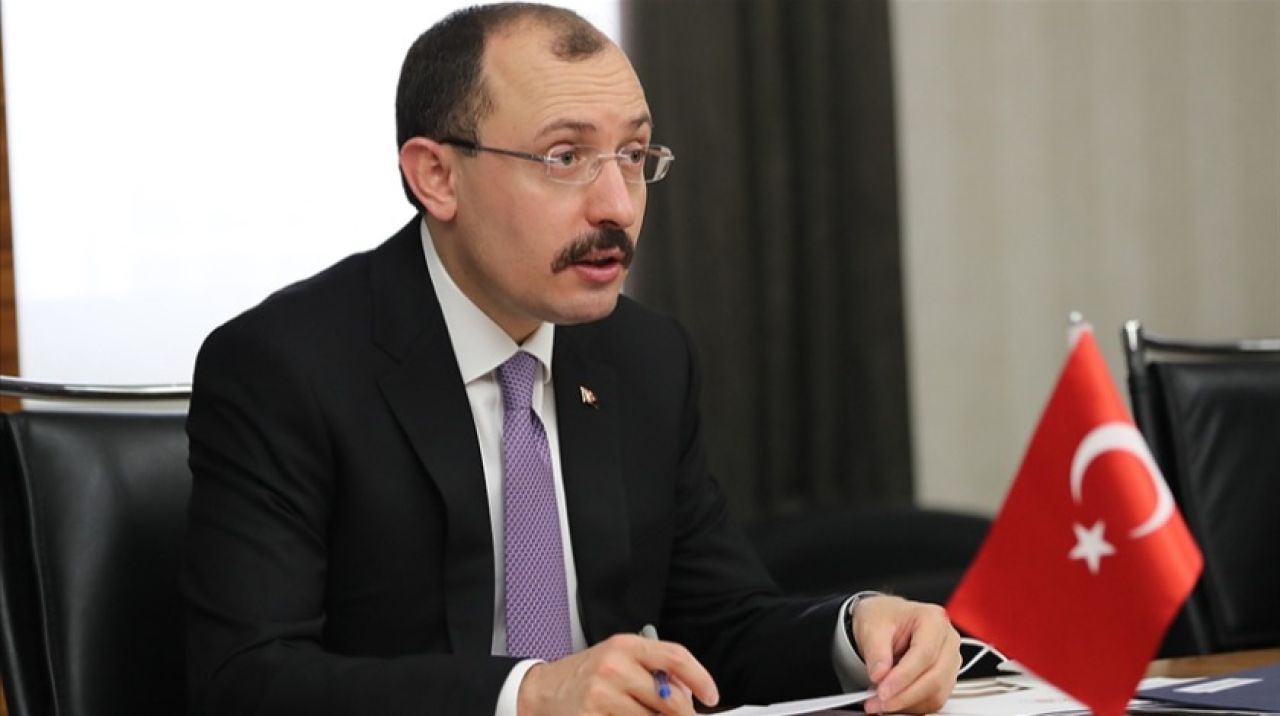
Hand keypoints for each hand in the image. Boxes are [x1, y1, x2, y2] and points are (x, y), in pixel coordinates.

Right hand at [516, 633, 719, 715]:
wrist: (541, 691)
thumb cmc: (584, 676)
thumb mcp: (618, 659)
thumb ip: (652, 670)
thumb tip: (690, 693)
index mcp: (625, 646)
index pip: (676, 657)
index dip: (701, 678)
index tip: (711, 696)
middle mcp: (614, 667)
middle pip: (670, 699)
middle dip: (684, 715)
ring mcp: (602, 695)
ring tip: (641, 713)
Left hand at [851, 596, 960, 713]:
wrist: (885, 620)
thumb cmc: (883, 617)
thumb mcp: (872, 626)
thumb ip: (876, 651)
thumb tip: (880, 675)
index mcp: (933, 619)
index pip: (924, 653)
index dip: (903, 676)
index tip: (882, 690)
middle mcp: (948, 640)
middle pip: (935, 677)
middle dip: (904, 695)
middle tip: (878, 702)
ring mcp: (950, 660)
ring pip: (937, 693)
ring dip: (908, 704)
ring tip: (880, 704)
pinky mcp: (945, 678)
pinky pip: (934, 699)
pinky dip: (913, 706)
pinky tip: (893, 703)